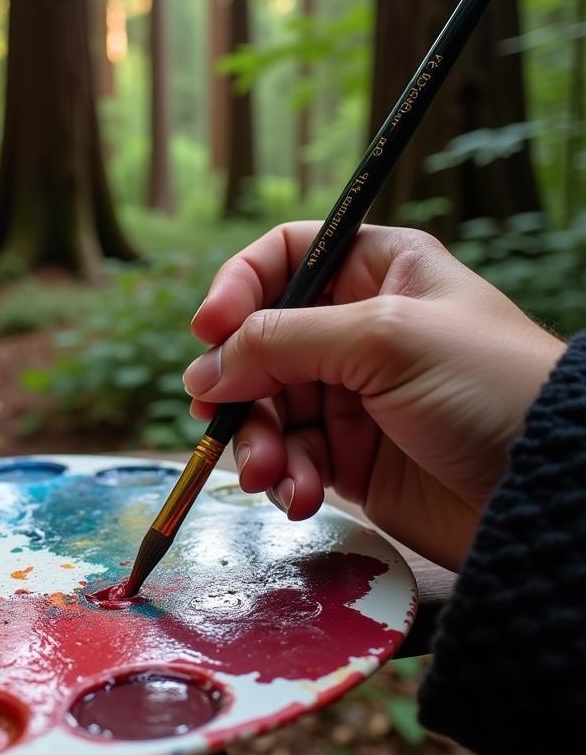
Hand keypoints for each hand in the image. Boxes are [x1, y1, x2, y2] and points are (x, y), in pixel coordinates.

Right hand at [183, 222, 565, 570]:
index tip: (208, 331)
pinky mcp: (350, 456)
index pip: (283, 258)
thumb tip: (203, 370)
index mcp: (376, 270)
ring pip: (265, 404)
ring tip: (269, 475)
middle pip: (260, 340)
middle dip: (238, 383)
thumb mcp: (384, 339)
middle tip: (218, 417)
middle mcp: (356, 326)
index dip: (238, 287)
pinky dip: (284, 477)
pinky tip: (301, 496)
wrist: (552, 493)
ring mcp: (350, 394)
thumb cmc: (487, 387)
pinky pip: (289, 456)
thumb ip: (283, 341)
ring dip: (256, 441)